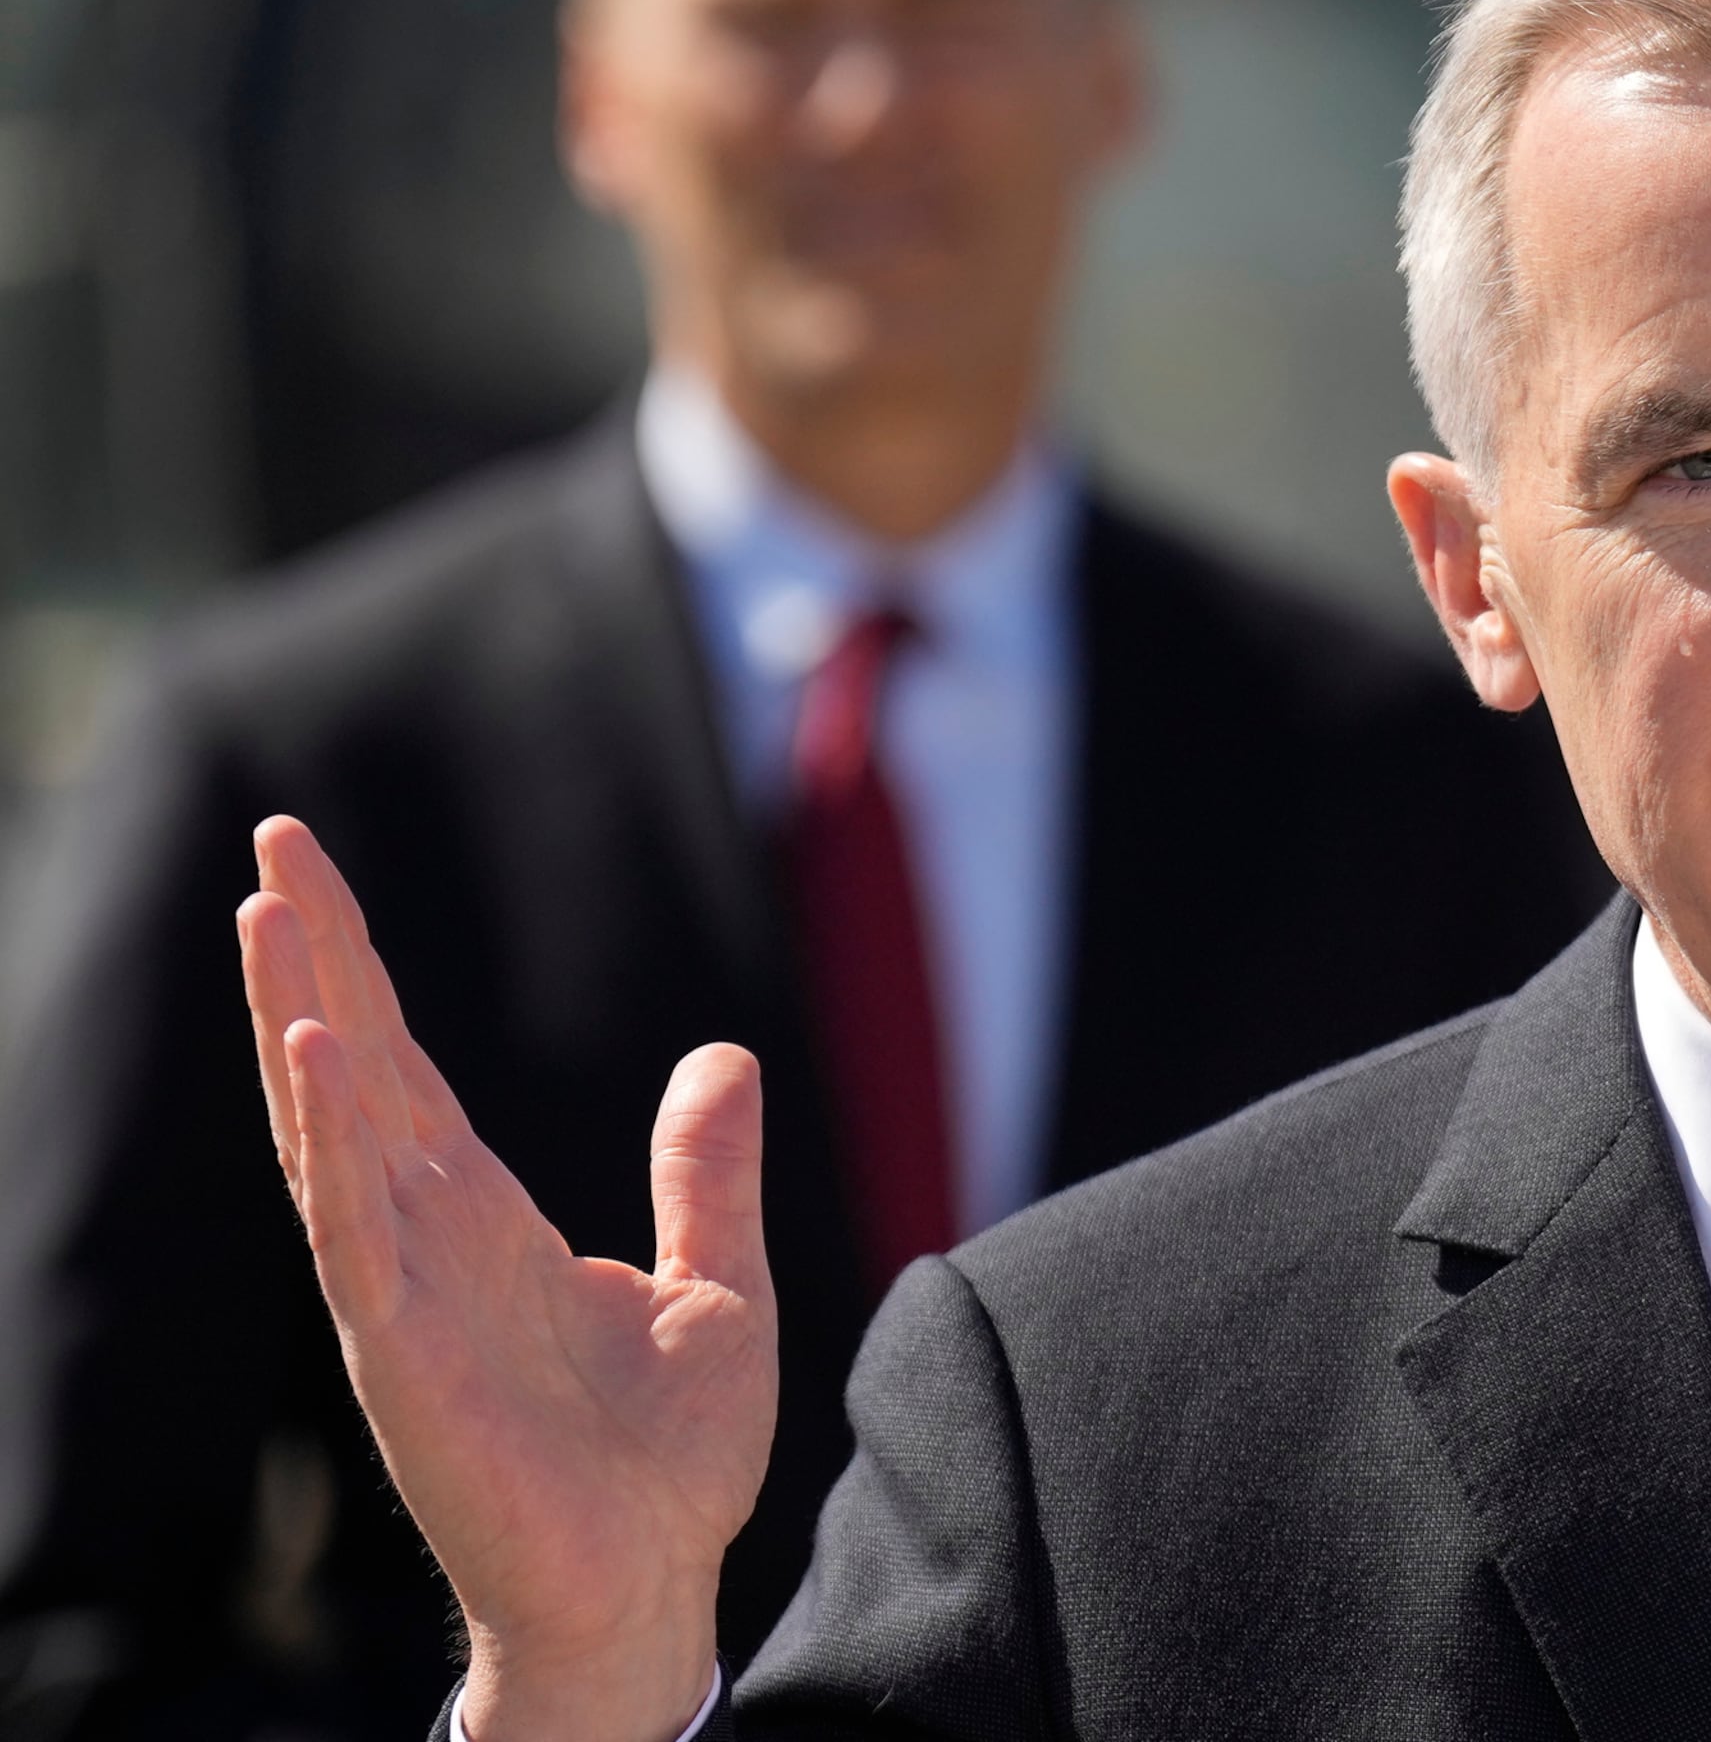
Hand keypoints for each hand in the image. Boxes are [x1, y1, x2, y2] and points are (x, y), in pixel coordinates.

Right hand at [242, 816, 772, 1741]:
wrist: (658, 1587)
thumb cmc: (672, 1464)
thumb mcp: (720, 1287)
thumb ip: (709, 1177)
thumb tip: (722, 1056)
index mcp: (489, 1221)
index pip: (408, 1071)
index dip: (361, 972)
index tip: (311, 871)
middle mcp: (430, 1242)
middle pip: (354, 1075)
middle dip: (312, 962)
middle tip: (269, 848)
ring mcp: (405, 1297)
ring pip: (332, 1135)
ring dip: (297, 1025)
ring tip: (264, 915)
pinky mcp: (406, 1358)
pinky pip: (355, 1236)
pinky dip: (330, 1149)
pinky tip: (307, 1061)